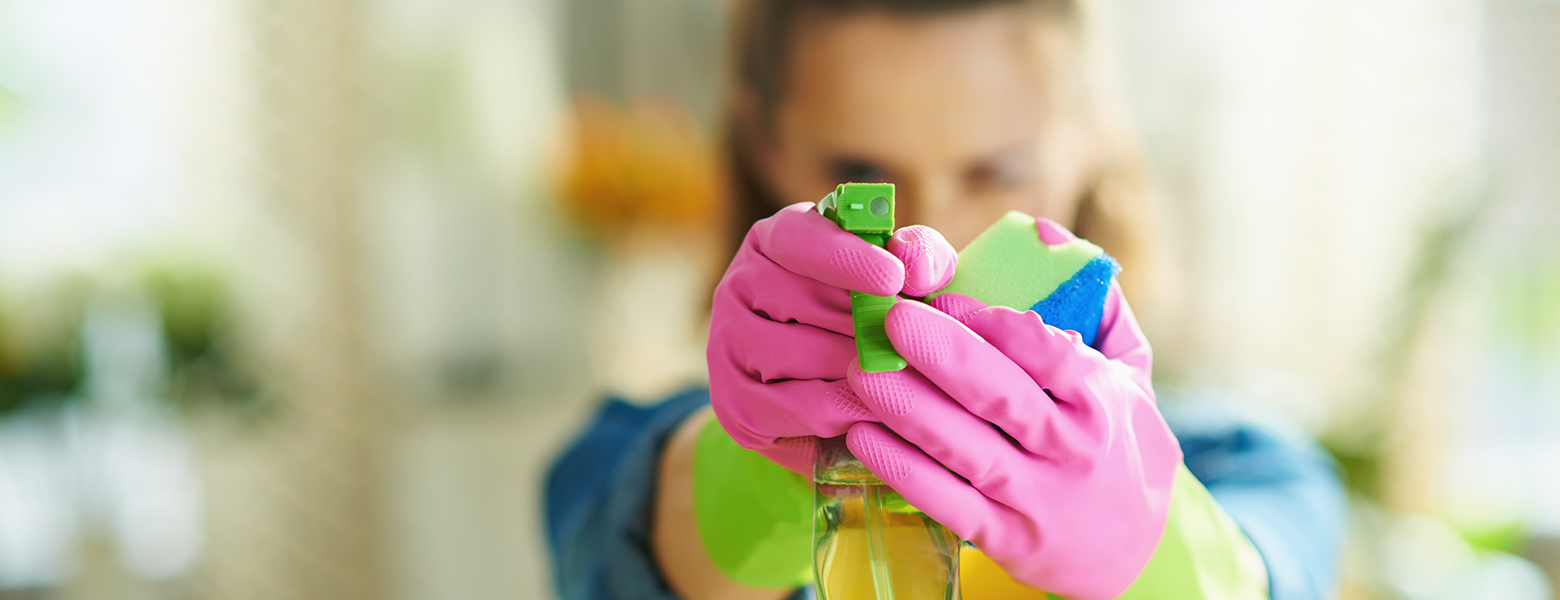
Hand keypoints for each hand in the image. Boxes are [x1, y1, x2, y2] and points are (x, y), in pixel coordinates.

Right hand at [707, 202, 956, 474]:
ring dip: (859, 369)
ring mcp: (728, 343)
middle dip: (866, 325)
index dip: (847, 257)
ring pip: (802, 357)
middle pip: (804, 302)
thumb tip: (915, 266)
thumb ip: (920, 258)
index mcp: (775, 240)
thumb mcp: (904, 279)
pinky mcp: (734, 401)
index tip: (893, 278)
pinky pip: (798, 409)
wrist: (833, 400)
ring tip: (897, 376)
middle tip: (910, 342)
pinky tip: (873, 409)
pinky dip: (845, 411)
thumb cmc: (873, 320)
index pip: (798, 238)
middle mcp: (739, 284)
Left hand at [843, 245, 1177, 598]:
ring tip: (859, 371)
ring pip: (965, 449)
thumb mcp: (1131, 372)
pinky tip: (861, 436)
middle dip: (941, 355)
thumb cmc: (1119, 440)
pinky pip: (946, 502)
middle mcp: (1071, 450)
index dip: (992, 322)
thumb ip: (1096, 301)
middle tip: (889, 319)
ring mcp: (1036, 500)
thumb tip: (1044, 233)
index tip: (940, 295)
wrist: (1134, 550)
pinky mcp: (1004, 539)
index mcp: (1101, 400)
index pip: (1046, 353)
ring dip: (907, 408)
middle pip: (999, 396)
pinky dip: (902, 471)